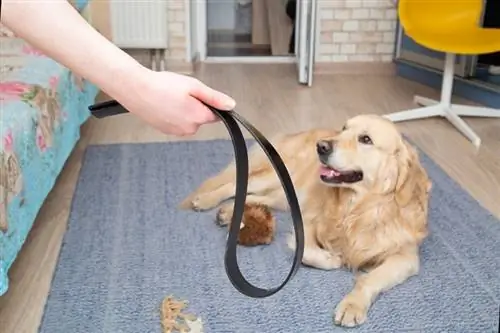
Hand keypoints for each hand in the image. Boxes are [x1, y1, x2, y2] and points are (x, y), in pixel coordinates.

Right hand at [117, 69, 235, 135]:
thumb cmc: (162, 86)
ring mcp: (177, 131)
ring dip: (184, 110)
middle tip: (181, 93)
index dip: (208, 103)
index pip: (216, 115)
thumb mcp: (194, 86)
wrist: (136, 90)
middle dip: (195, 106)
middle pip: (201, 117)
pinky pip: (177, 122)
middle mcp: (189, 129)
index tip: (197, 95)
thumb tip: (231, 105)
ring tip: (170, 97)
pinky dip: (173, 114)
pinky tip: (164, 103)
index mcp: (198, 117)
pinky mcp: (166, 131)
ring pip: (189, 120)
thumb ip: (214, 98)